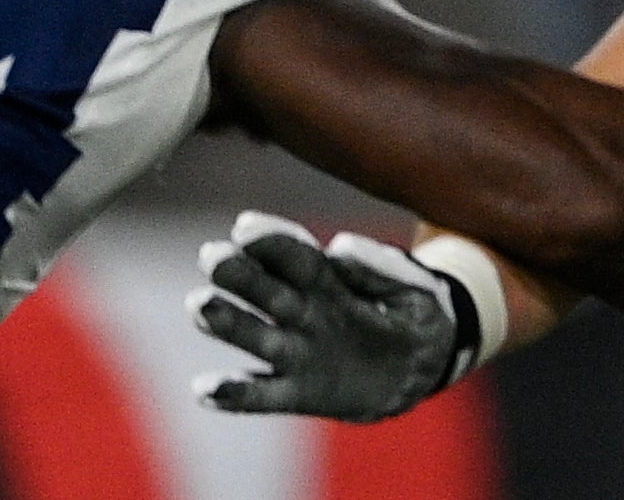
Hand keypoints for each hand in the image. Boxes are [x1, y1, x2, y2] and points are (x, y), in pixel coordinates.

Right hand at [190, 212, 467, 420]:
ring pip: (255, 336)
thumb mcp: (415, 285)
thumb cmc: (417, 312)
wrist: (423, 366)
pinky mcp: (298, 393)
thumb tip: (339, 247)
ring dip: (227, 322)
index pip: (296, 256)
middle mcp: (304, 313)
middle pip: (267, 290)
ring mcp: (298, 353)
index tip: (245, 227)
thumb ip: (381, 266)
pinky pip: (261, 396)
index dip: (273, 240)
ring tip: (200, 305)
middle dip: (239, 274)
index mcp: (330, 280)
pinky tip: (205, 389)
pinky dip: (234, 394)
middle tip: (212, 256)